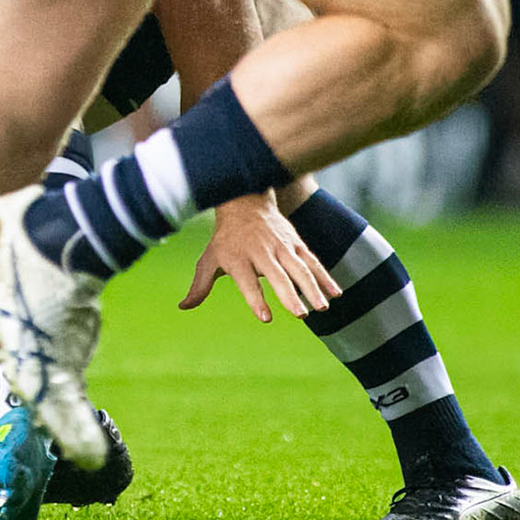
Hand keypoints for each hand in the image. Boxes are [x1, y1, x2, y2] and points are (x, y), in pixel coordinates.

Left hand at [180, 193, 339, 321]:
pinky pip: (312, 261)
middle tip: (300, 315)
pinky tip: (335, 294)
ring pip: (299, 268)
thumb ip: (200, 285)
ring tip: (322, 308)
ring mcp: (281, 246)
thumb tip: (183, 306)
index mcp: (238, 258)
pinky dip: (324, 276)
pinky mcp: (296, 243)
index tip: (265, 317)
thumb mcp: (209, 259)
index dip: (256, 299)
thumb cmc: (225, 239)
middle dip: (289, 295)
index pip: (247, 281)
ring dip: (312, 287)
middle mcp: (261, 252)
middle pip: (277, 275)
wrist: (245, 202)